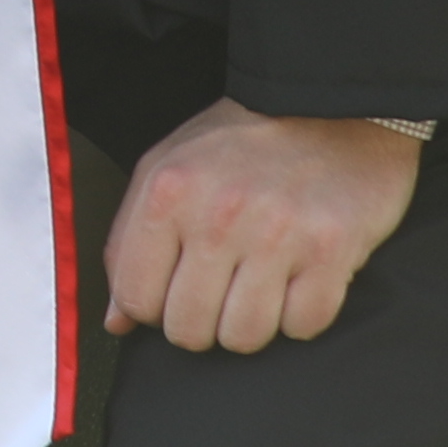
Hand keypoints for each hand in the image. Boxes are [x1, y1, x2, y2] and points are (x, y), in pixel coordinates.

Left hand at [100, 103, 426, 352]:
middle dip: (200, 324)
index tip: (171, 295)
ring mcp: (278, 234)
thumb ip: (128, 243)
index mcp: (167, 194)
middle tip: (218, 294)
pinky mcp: (331, 251)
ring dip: (249, 325)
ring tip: (257, 288)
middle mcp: (218, 215)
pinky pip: (303, 327)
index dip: (151, 309)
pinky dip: (300, 316)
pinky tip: (297, 281)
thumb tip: (116, 320)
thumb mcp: (165, 169)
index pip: (135, 297)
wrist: (327, 109)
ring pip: (244, 337)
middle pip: (189, 328)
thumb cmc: (240, 144)